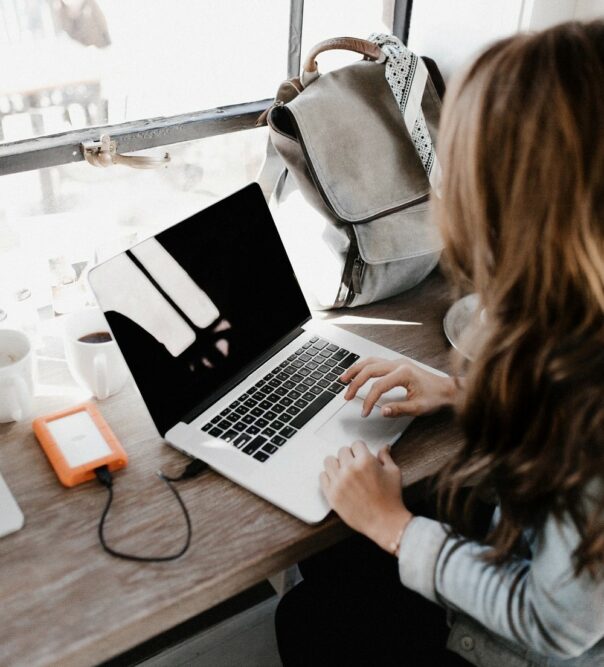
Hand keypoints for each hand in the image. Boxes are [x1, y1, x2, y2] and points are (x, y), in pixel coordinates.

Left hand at [320, 441, 412, 553]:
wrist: (385, 522)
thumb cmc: (391, 498)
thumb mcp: (393, 473)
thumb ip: (385, 457)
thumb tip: (384, 447)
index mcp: (365, 461)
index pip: (356, 444)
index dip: (361, 450)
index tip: (362, 456)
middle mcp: (350, 469)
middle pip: (342, 451)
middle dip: (350, 456)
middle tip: (355, 465)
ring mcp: (338, 482)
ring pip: (329, 461)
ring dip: (337, 464)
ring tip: (344, 471)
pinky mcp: (331, 494)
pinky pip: (322, 476)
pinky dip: (329, 476)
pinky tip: (338, 481)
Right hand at [341, 357, 459, 417]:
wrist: (447, 389)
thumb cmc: (436, 397)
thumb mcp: (419, 408)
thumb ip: (399, 409)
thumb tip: (382, 411)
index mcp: (404, 373)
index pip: (378, 386)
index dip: (369, 400)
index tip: (364, 412)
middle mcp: (398, 364)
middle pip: (369, 369)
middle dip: (355, 383)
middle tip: (347, 396)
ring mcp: (397, 362)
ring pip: (370, 361)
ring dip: (355, 370)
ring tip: (343, 379)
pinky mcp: (397, 364)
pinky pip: (375, 361)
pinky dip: (363, 367)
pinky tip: (357, 373)